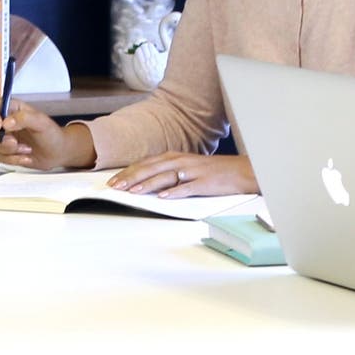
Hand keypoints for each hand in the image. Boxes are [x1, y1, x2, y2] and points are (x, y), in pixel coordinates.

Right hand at [0, 100, 90, 170]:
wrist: (58, 152)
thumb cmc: (51, 133)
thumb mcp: (41, 122)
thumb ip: (23, 118)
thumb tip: (5, 122)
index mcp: (10, 108)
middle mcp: (2, 121)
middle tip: (13, 142)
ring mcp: (1, 137)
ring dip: (8, 149)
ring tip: (27, 148)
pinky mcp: (4, 152)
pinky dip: (13, 159)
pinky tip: (26, 156)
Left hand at [105, 151, 255, 197]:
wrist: (241, 171)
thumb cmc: (213, 172)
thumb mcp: (187, 168)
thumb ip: (168, 173)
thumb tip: (146, 183)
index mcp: (175, 157)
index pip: (146, 164)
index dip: (128, 171)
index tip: (112, 180)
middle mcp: (181, 161)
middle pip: (151, 168)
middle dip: (131, 177)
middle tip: (115, 187)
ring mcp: (193, 172)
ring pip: (165, 177)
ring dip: (147, 184)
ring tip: (132, 192)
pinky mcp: (205, 182)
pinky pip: (187, 187)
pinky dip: (175, 192)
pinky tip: (163, 197)